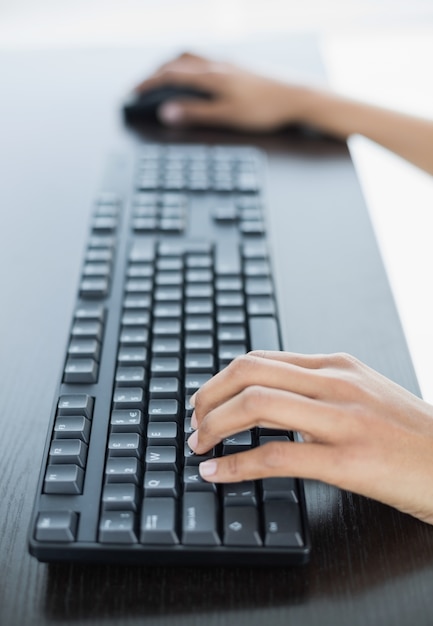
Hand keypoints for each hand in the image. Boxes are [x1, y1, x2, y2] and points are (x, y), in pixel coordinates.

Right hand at [135, 52, 311, 130]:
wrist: (297, 97)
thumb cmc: (265, 109)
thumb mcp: (227, 116)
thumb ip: (195, 114)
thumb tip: (166, 112)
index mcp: (211, 76)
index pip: (170, 75)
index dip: (148, 84)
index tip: (133, 93)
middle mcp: (217, 64)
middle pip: (176, 62)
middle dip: (155, 73)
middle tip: (142, 86)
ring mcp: (228, 63)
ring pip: (191, 57)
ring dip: (171, 64)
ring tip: (162, 77)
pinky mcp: (238, 67)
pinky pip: (205, 59)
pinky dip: (189, 64)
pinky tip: (195, 75)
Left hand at [188, 351, 432, 524]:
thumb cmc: (409, 433)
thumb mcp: (363, 392)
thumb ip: (318, 388)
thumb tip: (269, 396)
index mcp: (336, 366)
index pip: (260, 358)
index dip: (220, 379)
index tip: (205, 401)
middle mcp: (335, 383)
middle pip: (249, 373)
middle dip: (208, 397)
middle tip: (194, 422)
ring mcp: (342, 419)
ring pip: (256, 405)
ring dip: (214, 426)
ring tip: (199, 446)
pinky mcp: (347, 460)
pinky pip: (275, 456)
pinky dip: (236, 465)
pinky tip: (218, 473)